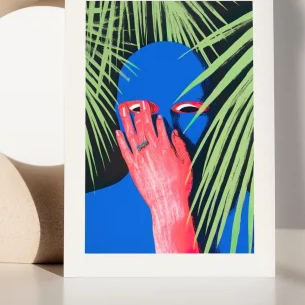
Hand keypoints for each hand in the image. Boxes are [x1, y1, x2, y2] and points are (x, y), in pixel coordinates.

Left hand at [116, 100, 198, 252]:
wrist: (168, 202)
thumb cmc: (180, 184)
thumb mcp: (186, 162)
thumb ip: (180, 145)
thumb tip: (174, 132)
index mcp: (165, 147)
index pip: (158, 127)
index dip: (155, 117)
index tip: (153, 109)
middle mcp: (151, 149)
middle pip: (144, 126)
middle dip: (141, 112)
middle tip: (139, 102)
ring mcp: (140, 157)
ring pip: (132, 134)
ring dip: (127, 120)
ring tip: (124, 109)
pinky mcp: (132, 167)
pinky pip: (124, 150)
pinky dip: (121, 140)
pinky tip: (118, 131)